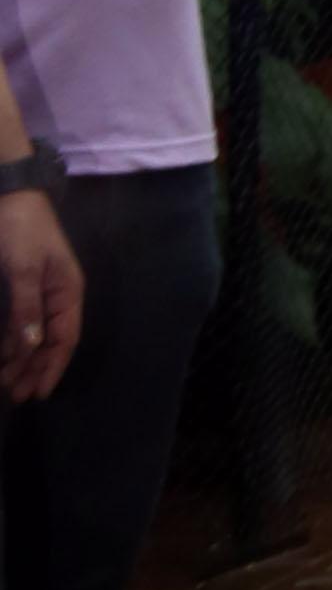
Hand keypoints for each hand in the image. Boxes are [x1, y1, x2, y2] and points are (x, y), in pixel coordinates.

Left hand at [0, 185, 78, 400]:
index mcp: (68, 292)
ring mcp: (41, 292)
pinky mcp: (23, 286)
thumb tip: (30, 347)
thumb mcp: (23, 268)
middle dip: (34, 369)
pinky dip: (12, 340)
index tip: (38, 392)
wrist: (10, 195)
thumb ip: (27, 308)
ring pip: (34, 334)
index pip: (65, 339)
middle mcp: (58, 296)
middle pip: (50, 341)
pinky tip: (3, 354)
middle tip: (15, 395)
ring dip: (21, 359)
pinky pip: (21, 322)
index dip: (52, 367)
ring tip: (5, 381)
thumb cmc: (21, 229)